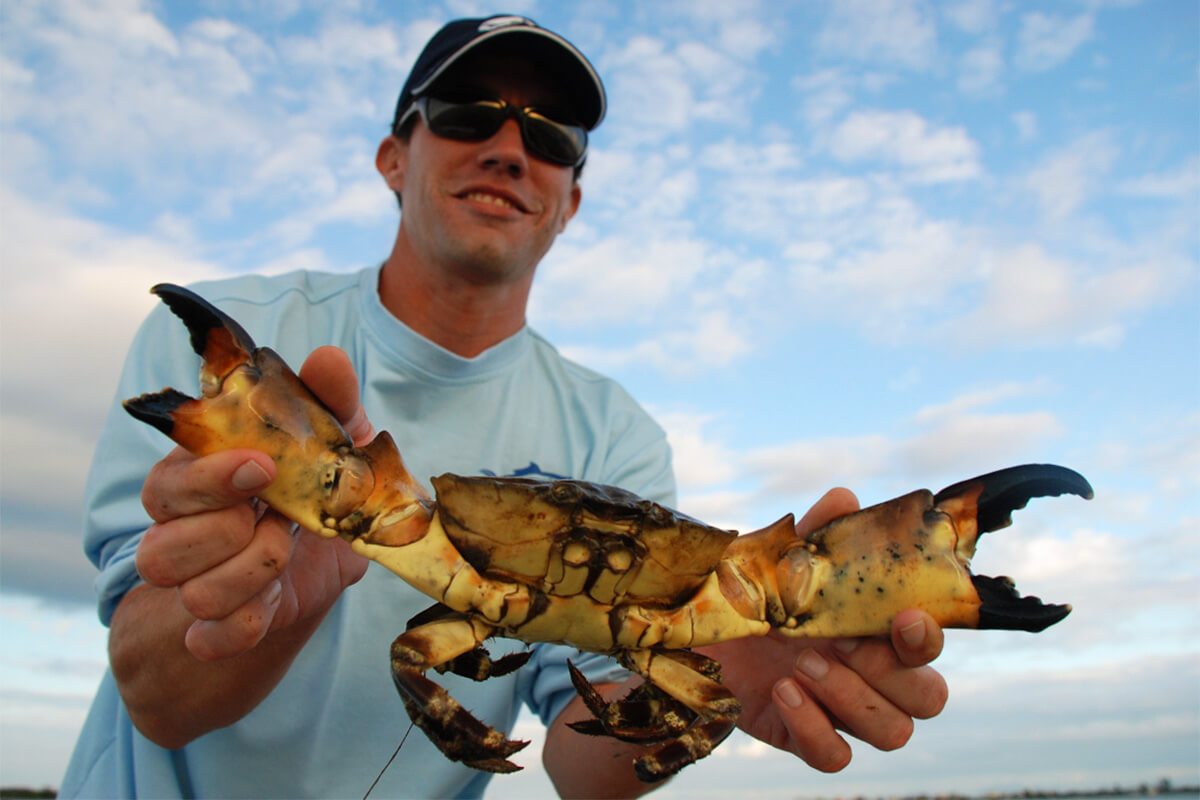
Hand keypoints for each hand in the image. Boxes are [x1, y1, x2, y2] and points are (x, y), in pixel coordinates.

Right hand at [134, 346, 371, 660]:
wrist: (317, 572)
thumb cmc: (318, 493)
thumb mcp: (335, 446)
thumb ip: (331, 403)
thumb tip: (328, 359)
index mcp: (197, 477)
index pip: (169, 479)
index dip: (212, 477)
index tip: (262, 467)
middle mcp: (179, 531)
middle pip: (165, 544)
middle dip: (235, 534)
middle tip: (280, 518)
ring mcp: (191, 584)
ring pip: (192, 592)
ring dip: (251, 575)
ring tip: (285, 552)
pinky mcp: (213, 630)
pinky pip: (212, 637)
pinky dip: (246, 624)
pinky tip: (272, 603)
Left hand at [700, 488, 948, 772]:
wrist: (696, 633)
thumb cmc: (753, 593)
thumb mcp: (778, 559)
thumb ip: (816, 534)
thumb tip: (845, 499)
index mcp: (874, 631)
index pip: (928, 647)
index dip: (927, 640)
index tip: (904, 619)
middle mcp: (869, 676)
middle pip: (926, 698)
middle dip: (890, 674)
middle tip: (840, 643)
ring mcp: (840, 712)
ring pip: (891, 733)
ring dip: (852, 698)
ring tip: (801, 664)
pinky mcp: (803, 738)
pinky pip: (835, 758)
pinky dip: (814, 728)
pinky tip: (783, 692)